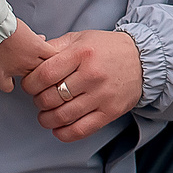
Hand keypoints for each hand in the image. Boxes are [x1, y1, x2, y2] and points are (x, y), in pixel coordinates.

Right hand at [0, 20, 55, 92]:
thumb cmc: (4, 23)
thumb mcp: (25, 27)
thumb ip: (35, 37)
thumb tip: (41, 39)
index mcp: (38, 48)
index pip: (55, 59)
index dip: (55, 59)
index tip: (53, 59)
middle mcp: (29, 61)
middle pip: (44, 72)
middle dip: (43, 69)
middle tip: (38, 65)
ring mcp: (15, 69)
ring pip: (29, 80)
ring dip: (28, 76)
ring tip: (24, 70)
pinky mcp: (0, 74)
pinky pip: (8, 87)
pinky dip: (8, 85)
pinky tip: (9, 81)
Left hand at [22, 30, 144, 141]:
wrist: (143, 59)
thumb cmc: (107, 48)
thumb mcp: (80, 39)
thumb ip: (54, 47)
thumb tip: (29, 59)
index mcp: (82, 54)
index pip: (44, 75)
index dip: (30, 84)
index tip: (30, 85)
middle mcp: (92, 75)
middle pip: (51, 97)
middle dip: (38, 101)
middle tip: (40, 98)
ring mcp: (102, 96)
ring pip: (62, 116)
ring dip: (47, 119)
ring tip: (46, 114)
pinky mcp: (110, 112)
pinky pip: (80, 130)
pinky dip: (63, 133)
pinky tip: (58, 128)